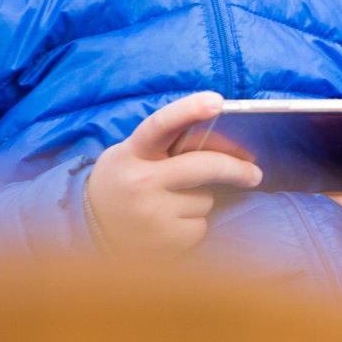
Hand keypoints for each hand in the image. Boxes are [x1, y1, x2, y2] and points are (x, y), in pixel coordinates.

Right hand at [87, 92, 262, 257]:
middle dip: (236, 168)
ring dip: (198, 202)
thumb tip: (223, 145)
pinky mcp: (165, 240)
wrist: (87, 235)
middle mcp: (139, 183)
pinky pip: (200, 225)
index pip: (160, 125)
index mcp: (130, 155)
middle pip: (204, 166)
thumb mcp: (131, 159)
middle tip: (254, 173)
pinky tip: (166, 228)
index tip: (218, 101)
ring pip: (205, 199)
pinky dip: (192, 226)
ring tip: (166, 208)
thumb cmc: (123, 186)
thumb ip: (165, 149)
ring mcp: (151, 214)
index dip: (188, 110)